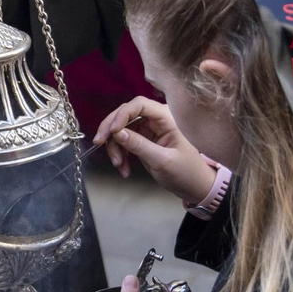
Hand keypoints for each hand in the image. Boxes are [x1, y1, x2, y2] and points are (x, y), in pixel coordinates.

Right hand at [93, 97, 218, 203]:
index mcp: (167, 117)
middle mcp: (156, 119)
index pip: (139, 104)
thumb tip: (117, 133)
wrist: (193, 186)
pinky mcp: (143, 139)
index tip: (111, 132)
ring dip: (115, 147)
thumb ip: (139, 145)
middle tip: (99, 143)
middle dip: (111, 130)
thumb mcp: (162, 160)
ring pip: (121, 129)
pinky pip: (124, 141)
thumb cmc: (186, 172)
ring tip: (119, 166)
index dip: (121, 115)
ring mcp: (148, 129)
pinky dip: (120, 154)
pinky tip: (124, 168)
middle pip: (126, 114)